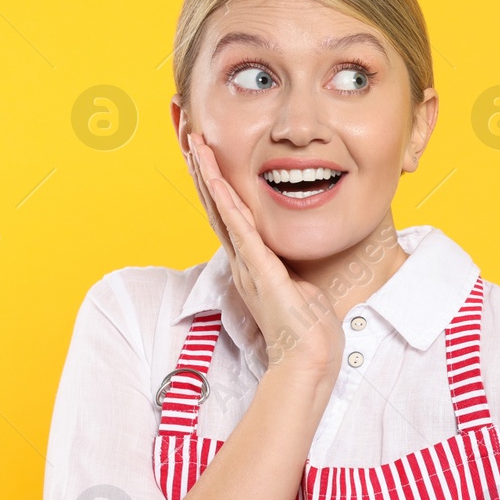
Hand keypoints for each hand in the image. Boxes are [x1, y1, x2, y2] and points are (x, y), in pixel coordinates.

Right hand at [186, 134, 344, 378]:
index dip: (216, 183)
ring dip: (209, 177)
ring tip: (196, 145)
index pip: (229, 215)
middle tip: (190, 136)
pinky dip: (229, 206)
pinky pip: (243, 233)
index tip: (207, 153)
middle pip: (216, 207)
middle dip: (203, 169)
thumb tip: (291, 264)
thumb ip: (289, 272)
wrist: (308, 363)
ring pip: (223, 213)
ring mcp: (250, 267)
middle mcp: (243, 262)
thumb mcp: (298, 291)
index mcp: (252, 264)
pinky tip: (218, 182)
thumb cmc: (309, 331)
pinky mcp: (263, 274)